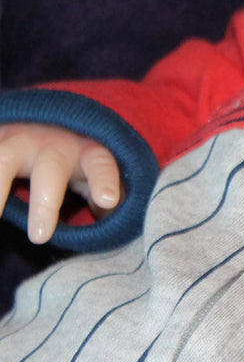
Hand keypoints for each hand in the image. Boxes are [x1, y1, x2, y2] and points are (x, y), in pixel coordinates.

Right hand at [0, 124, 120, 244]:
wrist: (47, 124)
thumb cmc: (79, 161)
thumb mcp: (98, 176)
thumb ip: (108, 200)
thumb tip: (114, 228)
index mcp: (89, 151)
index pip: (101, 163)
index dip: (105, 179)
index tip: (108, 200)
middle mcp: (53, 143)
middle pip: (51, 167)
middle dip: (46, 201)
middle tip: (40, 237)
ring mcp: (17, 140)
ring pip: (4, 158)